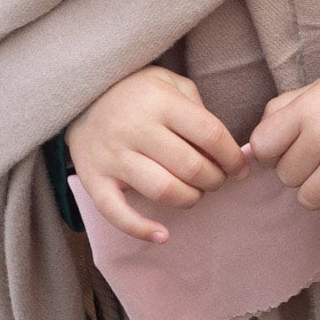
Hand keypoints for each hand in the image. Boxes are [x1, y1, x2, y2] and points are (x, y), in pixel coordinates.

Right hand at [66, 64, 246, 243]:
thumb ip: (199, 110)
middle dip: (215, 180)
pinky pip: (117, 213)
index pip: (210, 134)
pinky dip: (141, 229)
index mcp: (161, 103)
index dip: (232, 156)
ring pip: (163, 191)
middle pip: (191, 167)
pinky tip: (162, 235)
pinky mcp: (93, 179)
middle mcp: (136, 128)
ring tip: (194, 194)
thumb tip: (229, 150)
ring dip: (189, 199)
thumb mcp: (170, 84)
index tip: (240, 168)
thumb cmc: (137, 93)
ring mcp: (113, 156)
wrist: (79, 96)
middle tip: (217, 180)